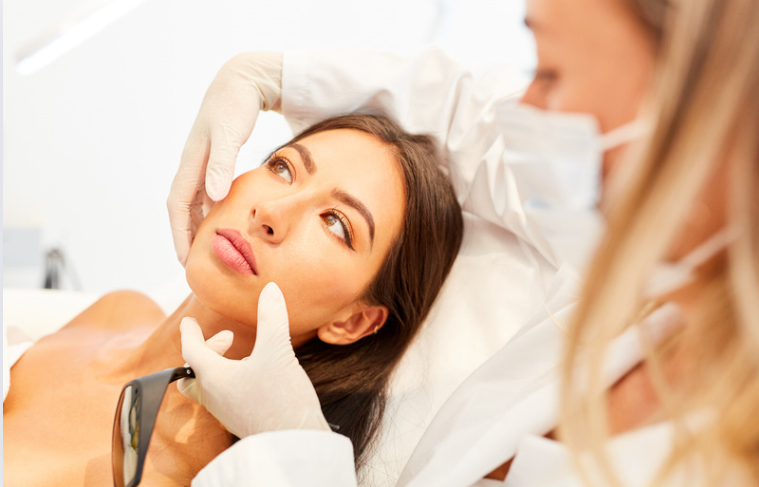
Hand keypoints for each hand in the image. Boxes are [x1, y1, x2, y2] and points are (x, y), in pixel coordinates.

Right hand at [168, 52, 282, 265]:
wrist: (241, 80)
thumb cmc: (235, 106)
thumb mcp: (230, 134)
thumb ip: (222, 164)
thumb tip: (214, 196)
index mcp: (192, 162)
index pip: (178, 206)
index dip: (179, 233)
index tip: (185, 259)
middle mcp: (194, 165)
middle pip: (183, 209)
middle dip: (185, 236)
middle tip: (194, 264)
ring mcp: (204, 163)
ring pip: (195, 202)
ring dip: (198, 225)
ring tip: (207, 249)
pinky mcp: (216, 160)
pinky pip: (208, 192)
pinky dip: (213, 210)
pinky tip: (224, 221)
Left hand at [178, 282, 329, 437]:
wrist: (296, 442)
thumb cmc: (281, 399)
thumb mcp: (278, 351)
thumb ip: (272, 318)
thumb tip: (271, 289)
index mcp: (214, 378)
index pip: (191, 350)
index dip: (190, 332)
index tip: (188, 322)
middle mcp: (215, 397)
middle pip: (192, 374)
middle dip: (205, 351)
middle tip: (227, 339)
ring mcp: (227, 412)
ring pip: (209, 386)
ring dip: (220, 366)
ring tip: (245, 355)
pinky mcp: (242, 420)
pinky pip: (225, 397)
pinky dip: (233, 380)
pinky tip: (257, 375)